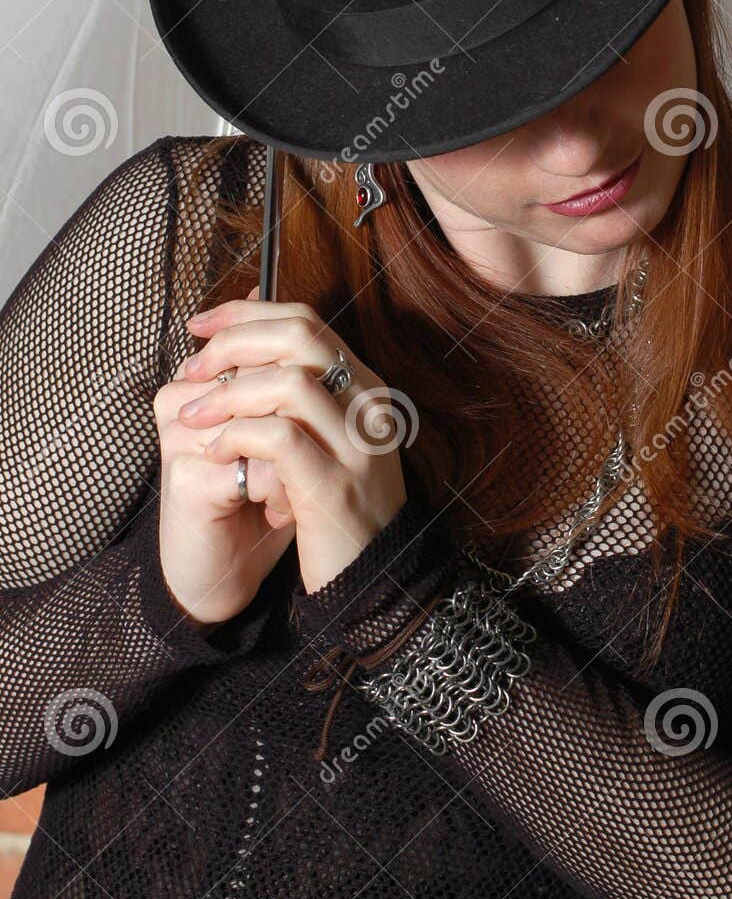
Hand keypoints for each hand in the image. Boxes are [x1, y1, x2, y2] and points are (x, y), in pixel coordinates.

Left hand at [171, 295, 407, 619]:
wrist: (371, 584)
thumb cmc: (334, 509)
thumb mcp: (323, 442)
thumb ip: (292, 394)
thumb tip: (236, 340)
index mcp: (365, 389)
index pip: (305, 321)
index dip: (245, 313)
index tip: (200, 324)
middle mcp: (369, 408)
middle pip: (299, 337)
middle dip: (233, 342)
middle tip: (192, 367)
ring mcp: (357, 447)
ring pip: (289, 383)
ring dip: (227, 393)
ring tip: (193, 416)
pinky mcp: (333, 487)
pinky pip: (279, 439)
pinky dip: (239, 436)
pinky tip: (218, 452)